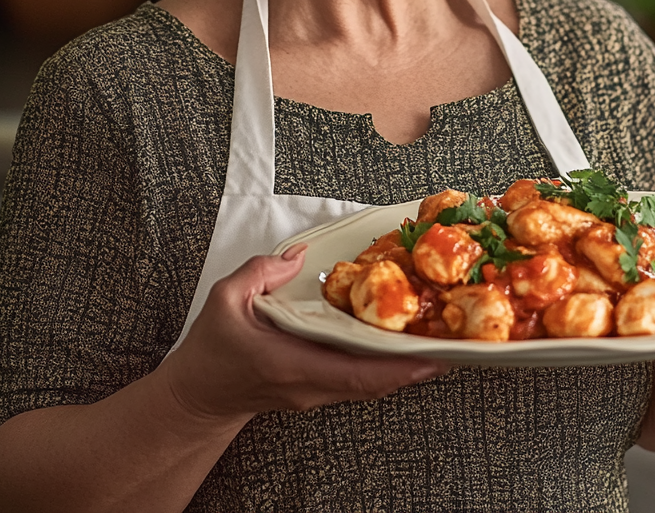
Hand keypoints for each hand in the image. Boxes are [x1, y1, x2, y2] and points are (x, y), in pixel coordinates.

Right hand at [162, 246, 446, 422]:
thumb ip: (260, 272)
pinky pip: (362, 378)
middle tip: (455, 339)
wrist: (200, 397)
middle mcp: (313, 385)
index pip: (355, 375)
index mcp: (293, 365)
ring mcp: (319, 390)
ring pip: (374, 383)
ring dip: (407, 364)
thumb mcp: (224, 301)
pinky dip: (387, 363)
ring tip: (439, 336)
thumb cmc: (211, 354)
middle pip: (377, 382)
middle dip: (418, 364)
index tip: (433, 356)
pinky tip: (404, 341)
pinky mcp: (321, 386)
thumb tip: (297, 257)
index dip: (399, 368)